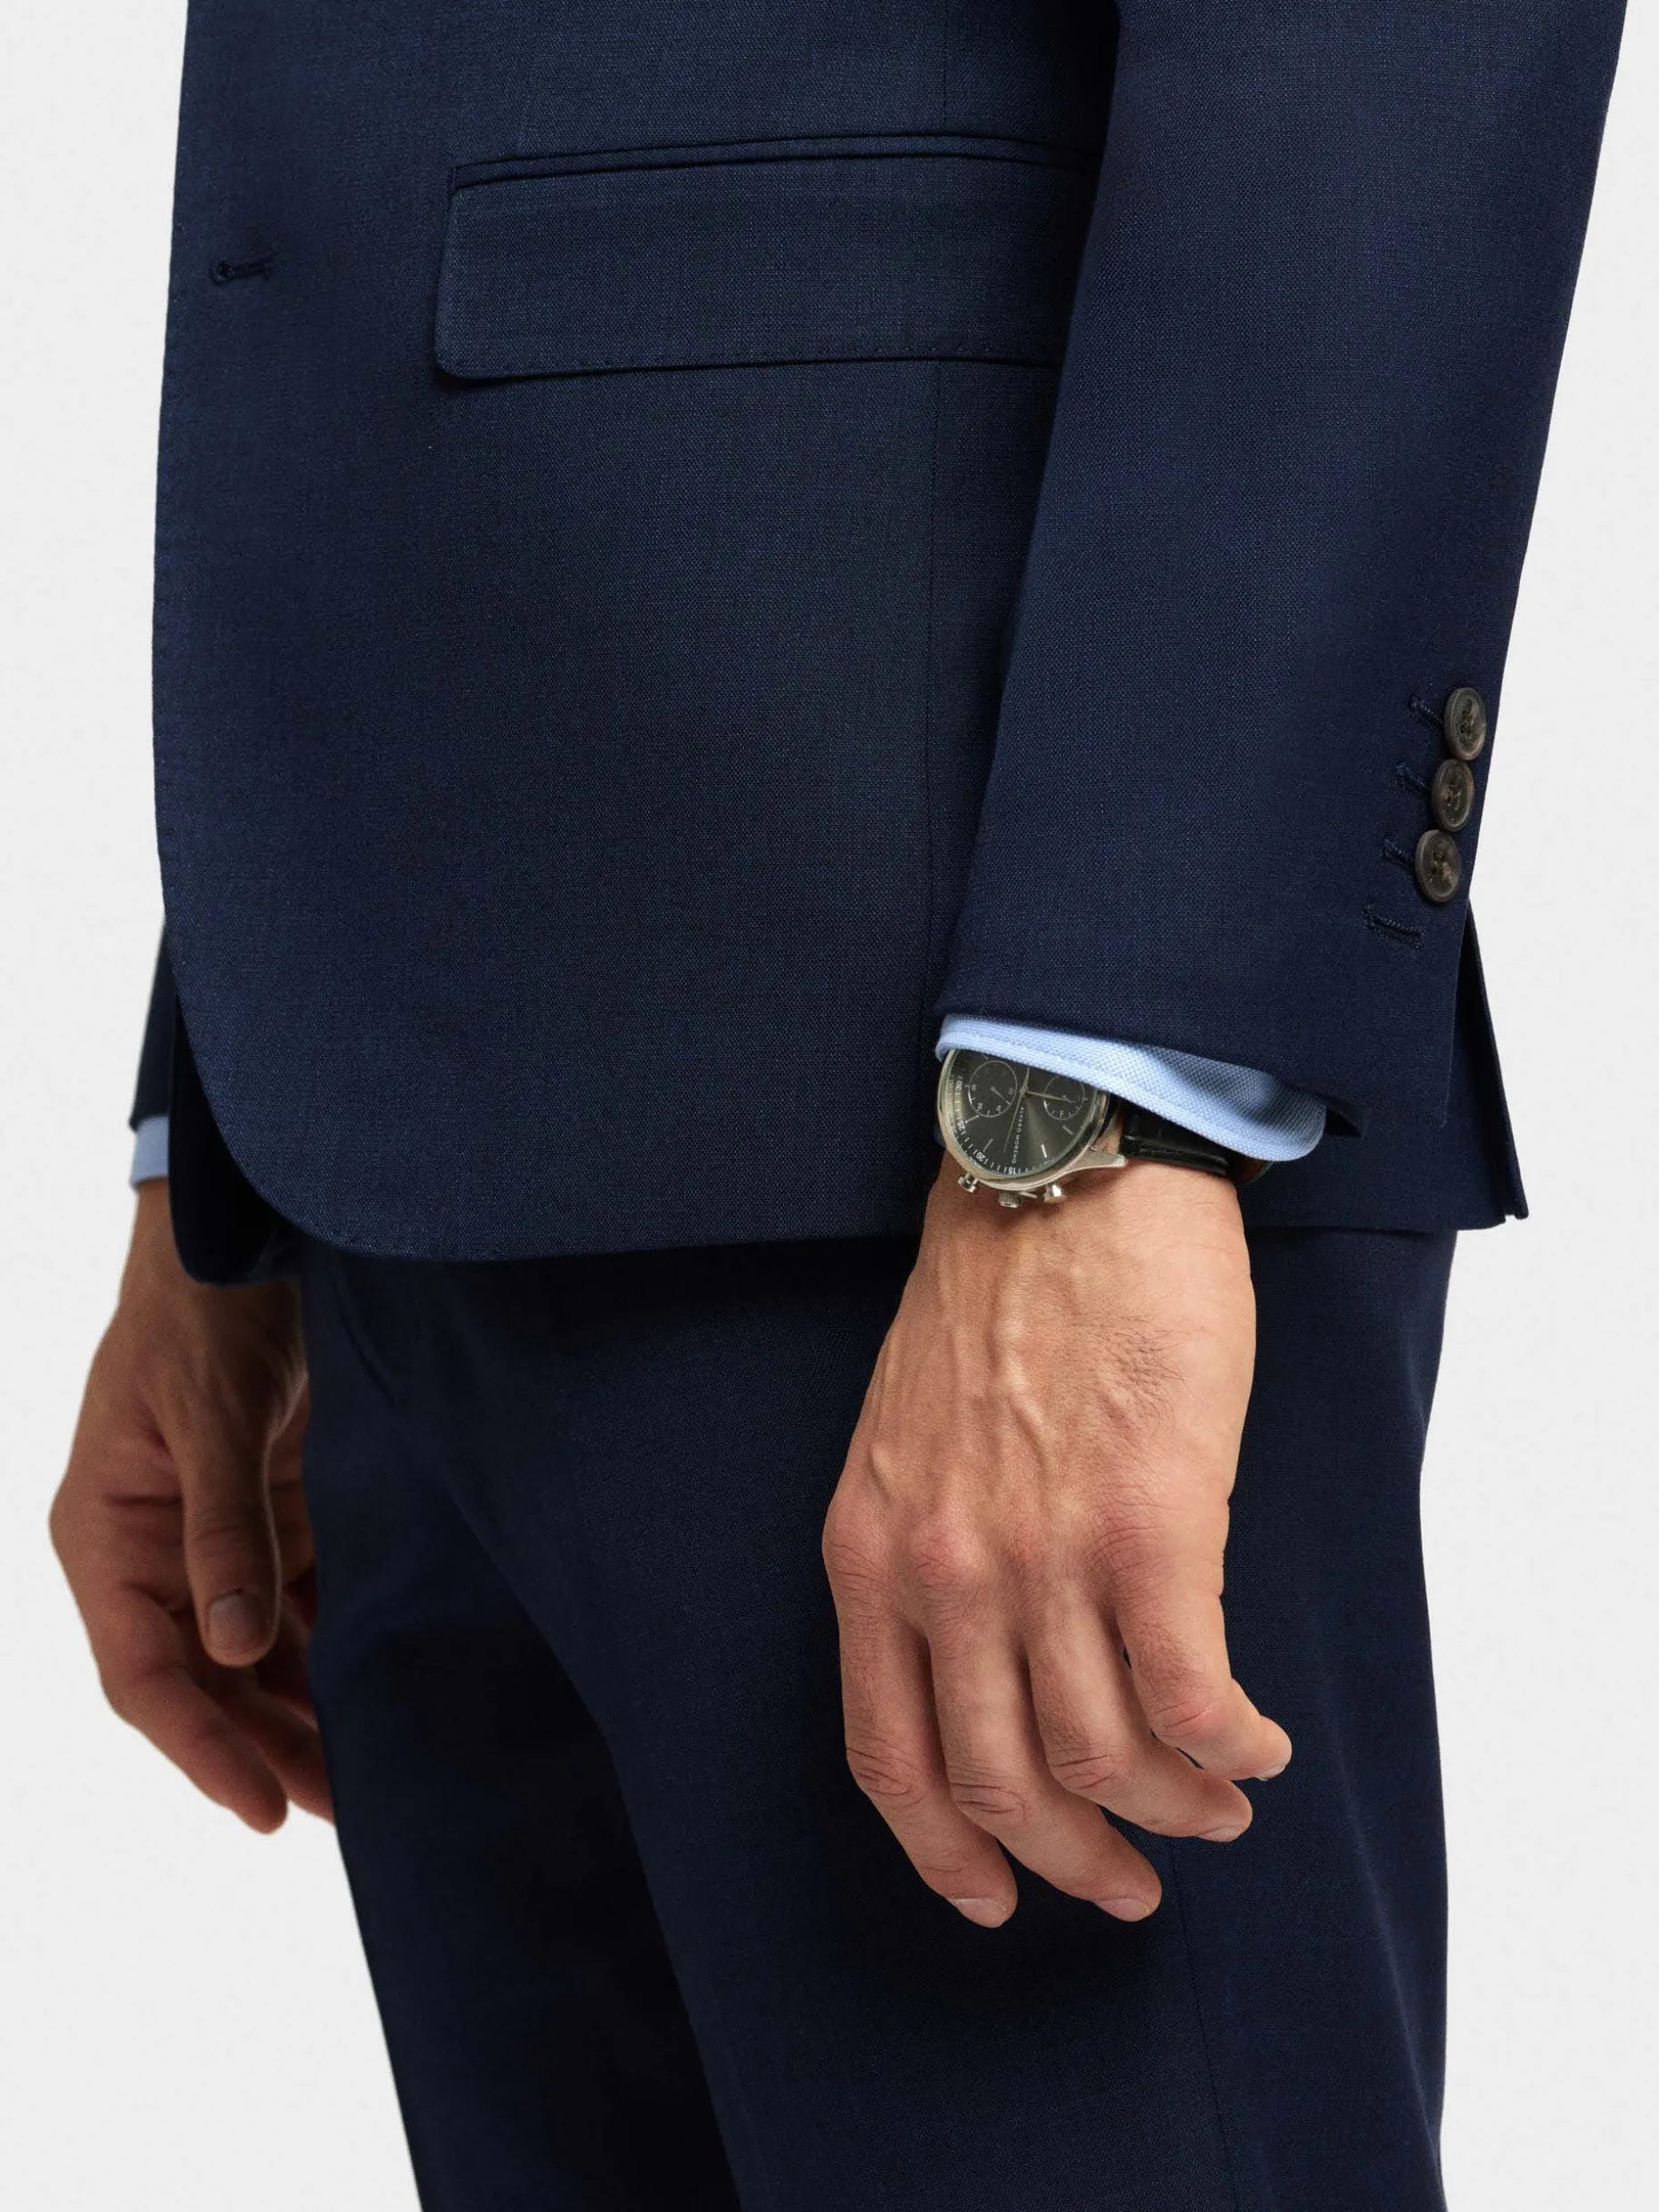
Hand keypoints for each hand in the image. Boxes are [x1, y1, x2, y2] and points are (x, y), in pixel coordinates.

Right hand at [50, 1182, 327, 1830]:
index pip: (144, 1674)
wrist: (247, 1241)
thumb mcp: (211, 1417)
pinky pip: (298, 1607)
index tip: (260, 1808)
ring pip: (254, 1657)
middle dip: (267, 1746)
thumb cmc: (202, 1314)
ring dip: (304, 1711)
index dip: (200, 1747)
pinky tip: (383, 1688)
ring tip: (373, 1773)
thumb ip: (224, 1530)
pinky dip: (332, 1650)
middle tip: (343, 1809)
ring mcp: (215, 1544)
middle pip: (205, 1682)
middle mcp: (153, 1557)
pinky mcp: (272, 1521)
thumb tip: (231, 1646)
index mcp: (104, 1540)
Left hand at [822, 1158, 1288, 1925]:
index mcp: (868, 1555)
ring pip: (1107, 1763)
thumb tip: (994, 1672)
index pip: (888, 1758)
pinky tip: (1256, 1749)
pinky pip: (1193, 1701)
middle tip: (1131, 1886)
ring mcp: (1045, 1558)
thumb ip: (923, 1558)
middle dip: (1076, 1865)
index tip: (993, 1897)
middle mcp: (942, 1576)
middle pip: (1004, 1787)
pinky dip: (1230, 1752)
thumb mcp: (901, 1443)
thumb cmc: (997, 1301)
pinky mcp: (1152, 1529)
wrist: (1064, 1178)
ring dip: (1175, 1813)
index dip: (945, 1852)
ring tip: (1217, 1808)